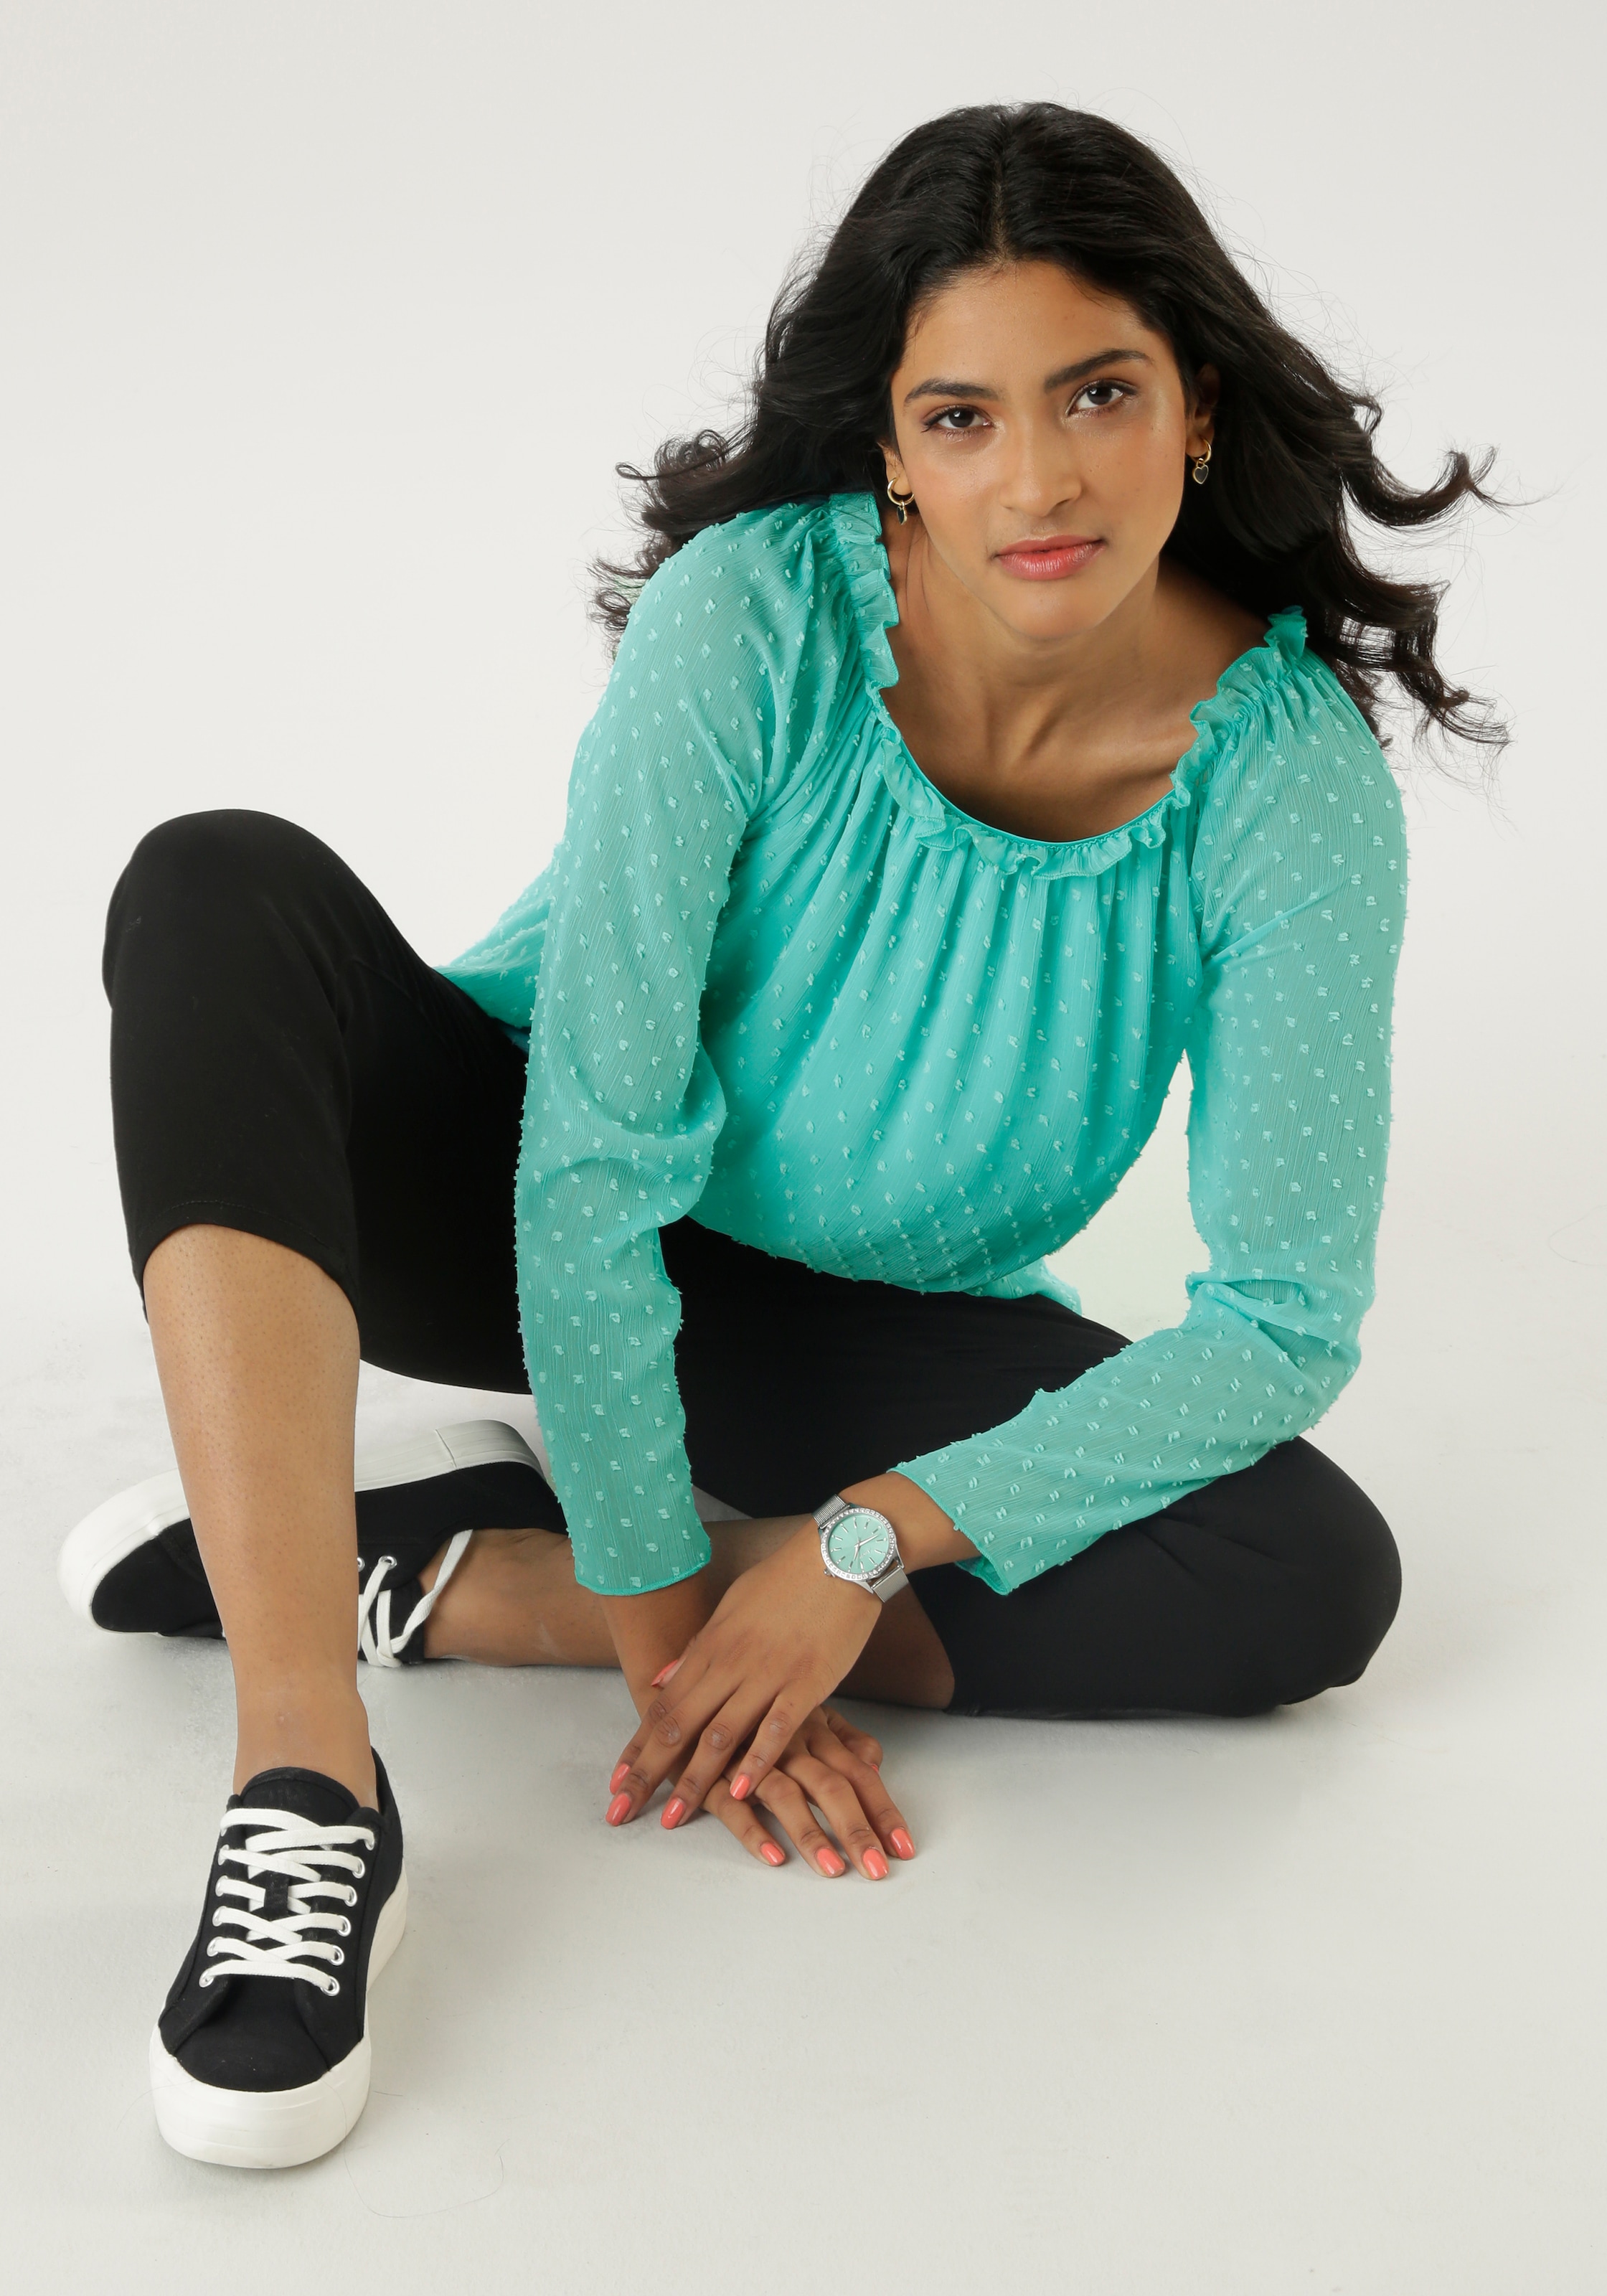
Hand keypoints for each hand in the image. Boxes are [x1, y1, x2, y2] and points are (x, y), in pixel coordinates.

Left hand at [604, 1514, 890, 1828]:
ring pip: (721, 1735)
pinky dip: (757, 1761)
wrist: (838, 1554)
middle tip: (623, 1810)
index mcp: (710, 1646)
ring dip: (694, 1780)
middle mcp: (730, 1663)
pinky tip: (740, 1791)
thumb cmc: (786, 1579)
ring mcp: (768, 1675)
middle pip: (679, 1726)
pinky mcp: (807, 1683)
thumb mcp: (731, 1607)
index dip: (638, 1747)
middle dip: (649, 1772)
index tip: (617, 1782)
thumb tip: (661, 1677)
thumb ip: (697, 1649)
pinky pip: (777, 1728)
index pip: (663, 1705)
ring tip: (673, 1817)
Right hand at [695, 1706, 914, 1878]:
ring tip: (833, 1870)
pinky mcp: (711, 1777)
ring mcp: (749, 1759)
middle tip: (878, 1869)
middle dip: (858, 1829)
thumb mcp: (802, 1713)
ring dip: (810, 1834)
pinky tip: (773, 1856)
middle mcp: (787, 1744)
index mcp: (813, 1729)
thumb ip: (842, 1736)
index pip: (859, 1771)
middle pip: (831, 1786)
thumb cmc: (752, 1709)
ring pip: (786, 1795)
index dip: (882, 1809)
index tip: (905, 1846)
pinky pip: (733, 1806)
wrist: (685, 1690)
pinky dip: (753, 1830)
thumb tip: (873, 1763)